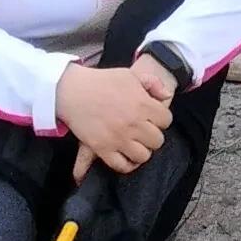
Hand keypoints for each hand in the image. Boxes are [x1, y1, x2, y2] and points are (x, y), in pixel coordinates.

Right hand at [57, 52, 175, 177]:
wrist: (73, 91)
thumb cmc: (102, 81)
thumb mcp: (130, 75)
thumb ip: (152, 83)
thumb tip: (167, 95)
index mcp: (142, 104)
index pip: (166, 120)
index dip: (161, 118)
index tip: (153, 117)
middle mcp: (133, 124)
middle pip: (157, 140)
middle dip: (153, 135)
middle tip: (145, 131)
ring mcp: (118, 138)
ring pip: (143, 156)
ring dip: (142, 150)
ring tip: (137, 143)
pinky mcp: (103, 149)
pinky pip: (122, 165)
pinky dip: (127, 164)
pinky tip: (127, 157)